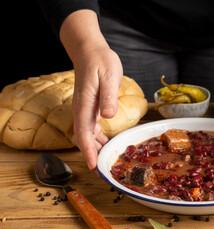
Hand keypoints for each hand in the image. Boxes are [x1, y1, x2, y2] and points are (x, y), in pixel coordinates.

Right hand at [59, 10, 122, 169]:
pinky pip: (92, 128)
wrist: (90, 51)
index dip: (87, 152)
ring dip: (96, 149)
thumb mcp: (109, 76)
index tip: (93, 166)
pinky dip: (99, 139)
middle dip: (92, 155)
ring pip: (88, 135)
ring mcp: (85, 109)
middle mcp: (82, 110)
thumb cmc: (100, 62)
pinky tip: (107, 144)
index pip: (83, 134)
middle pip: (84, 138)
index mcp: (85, 105)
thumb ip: (108, 96)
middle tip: (104, 170)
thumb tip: (108, 116)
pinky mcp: (91, 108)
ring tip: (107, 161)